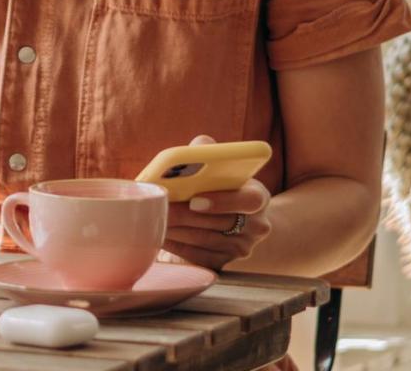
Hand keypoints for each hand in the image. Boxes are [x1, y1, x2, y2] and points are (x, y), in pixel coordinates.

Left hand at [159, 135, 271, 270]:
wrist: (241, 221)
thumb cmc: (223, 187)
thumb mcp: (223, 168)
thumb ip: (211, 152)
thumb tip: (200, 146)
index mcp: (258, 197)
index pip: (250, 200)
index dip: (223, 201)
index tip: (195, 200)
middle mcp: (256, 226)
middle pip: (218, 223)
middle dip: (184, 215)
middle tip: (159, 208)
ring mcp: (242, 248)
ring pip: (204, 240)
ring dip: (175, 229)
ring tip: (153, 217)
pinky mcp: (225, 263)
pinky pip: (197, 256)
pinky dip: (176, 245)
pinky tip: (159, 233)